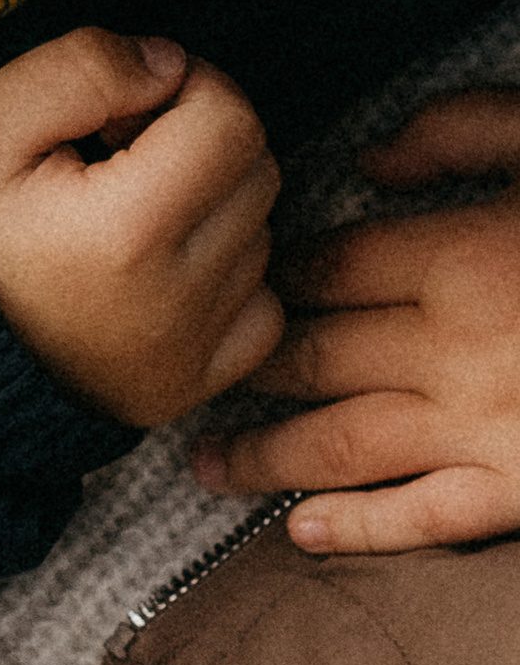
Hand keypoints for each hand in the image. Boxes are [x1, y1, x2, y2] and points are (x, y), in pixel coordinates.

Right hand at [0, 28, 282, 426]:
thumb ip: (80, 65)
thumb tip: (169, 66)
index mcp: (125, 231)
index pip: (229, 118)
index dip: (183, 91)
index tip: (123, 117)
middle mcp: (172, 302)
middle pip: (255, 173)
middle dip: (200, 148)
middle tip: (120, 166)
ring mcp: (189, 353)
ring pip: (258, 235)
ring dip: (208, 212)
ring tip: (128, 225)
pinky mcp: (193, 386)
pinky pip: (262, 310)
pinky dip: (223, 284)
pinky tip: (159, 278)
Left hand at [192, 89, 519, 550]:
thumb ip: (467, 131)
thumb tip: (371, 159)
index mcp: (464, 254)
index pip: (326, 268)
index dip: (273, 276)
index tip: (235, 281)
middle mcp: (455, 349)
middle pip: (314, 358)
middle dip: (244, 369)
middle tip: (177, 382)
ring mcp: (487, 429)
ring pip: (340, 445)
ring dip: (262, 457)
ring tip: (204, 467)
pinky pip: (424, 518)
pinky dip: (357, 529)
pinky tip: (301, 532)